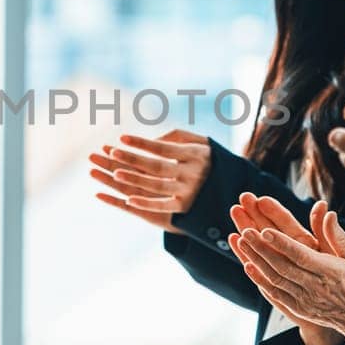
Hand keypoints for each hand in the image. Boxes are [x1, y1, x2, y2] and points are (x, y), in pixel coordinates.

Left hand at [89, 129, 209, 232]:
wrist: (234, 188)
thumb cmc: (210, 159)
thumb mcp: (202, 143)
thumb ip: (177, 137)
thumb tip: (152, 139)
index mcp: (195, 154)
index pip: (163, 147)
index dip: (142, 142)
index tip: (122, 137)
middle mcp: (192, 173)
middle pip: (156, 166)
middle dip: (132, 159)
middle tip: (111, 152)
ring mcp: (189, 191)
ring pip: (156, 185)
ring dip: (135, 179)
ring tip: (115, 173)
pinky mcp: (185, 207)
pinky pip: (163, 206)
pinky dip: (145, 203)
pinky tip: (128, 199)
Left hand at [231, 198, 344, 344]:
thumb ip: (337, 236)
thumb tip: (327, 213)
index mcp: (330, 271)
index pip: (301, 255)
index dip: (282, 243)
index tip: (265, 230)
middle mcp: (314, 287)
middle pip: (282, 266)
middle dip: (261, 247)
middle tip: (245, 229)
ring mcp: (304, 300)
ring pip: (274, 278)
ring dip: (256, 260)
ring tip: (241, 241)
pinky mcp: (298, 308)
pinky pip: (274, 293)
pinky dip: (259, 280)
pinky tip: (247, 265)